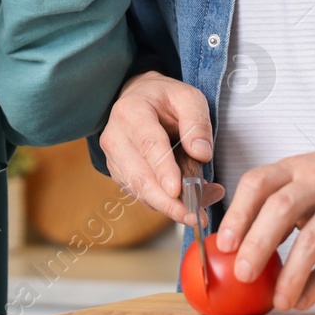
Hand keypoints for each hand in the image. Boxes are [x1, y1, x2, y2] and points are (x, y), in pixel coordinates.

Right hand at [100, 72, 225, 224]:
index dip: (163, 170)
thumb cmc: (165, 98)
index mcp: (131, 112)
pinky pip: (140, 195)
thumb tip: (201, 154)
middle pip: (139, 176)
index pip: (148, 144)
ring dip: (170, 205)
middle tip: (196, 216)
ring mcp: (113, 158)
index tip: (177, 191)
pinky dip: (163, 203)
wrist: (139, 98)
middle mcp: (115, 137)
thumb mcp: (188, 97)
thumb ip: (197, 122)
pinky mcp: (119, 174)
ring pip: (139, 190)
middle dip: (168, 202)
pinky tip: (186, 202)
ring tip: (200, 207)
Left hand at [213, 145, 314, 311]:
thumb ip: (281, 199)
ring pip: (311, 239)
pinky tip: (305, 299)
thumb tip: (244, 241)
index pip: (257, 183)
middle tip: (242, 274)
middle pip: (279, 209)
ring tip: (278, 299)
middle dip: (257, 244)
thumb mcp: (311, 174)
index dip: (237, 213)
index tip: (223, 243)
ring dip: (291, 274)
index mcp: (296, 167)